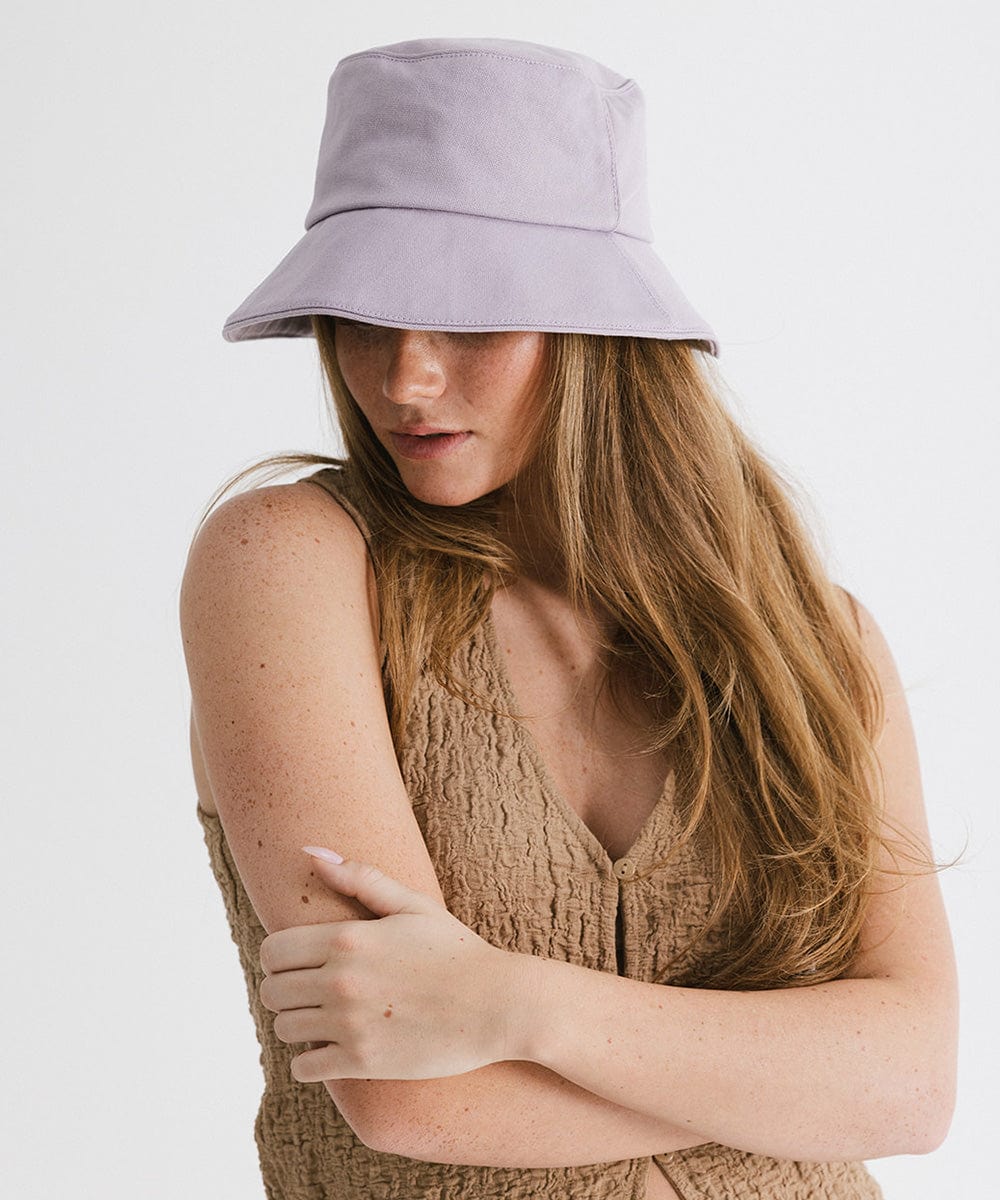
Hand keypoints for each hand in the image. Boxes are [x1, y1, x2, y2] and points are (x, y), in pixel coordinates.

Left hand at [258, 852, 516, 1083]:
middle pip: (271, 991)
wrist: (497, 1004)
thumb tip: (311, 850)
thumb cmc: (456, 951)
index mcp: (348, 939)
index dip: (277, 958)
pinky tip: (333, 1048)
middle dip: (283, 990)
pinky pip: (303, 1067)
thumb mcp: (411, 905)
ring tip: (323, 1018)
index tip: (297, 963)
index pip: (273, 950)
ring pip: (283, 1028)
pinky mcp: (362, 1062)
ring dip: (297, 1023)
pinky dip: (311, 1060)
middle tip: (308, 992)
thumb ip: (359, 877)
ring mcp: (350, 1024)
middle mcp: (341, 981)